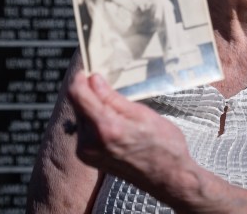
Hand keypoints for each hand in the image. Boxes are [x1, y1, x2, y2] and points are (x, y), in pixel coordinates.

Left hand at [67, 72, 197, 203]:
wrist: (169, 177)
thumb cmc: (164, 146)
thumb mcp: (142, 114)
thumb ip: (113, 97)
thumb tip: (93, 80)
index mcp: (106, 128)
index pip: (78, 95)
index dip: (81, 78)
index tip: (90, 69)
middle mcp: (91, 143)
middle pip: (79, 105)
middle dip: (92, 93)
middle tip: (112, 89)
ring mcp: (87, 153)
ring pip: (82, 117)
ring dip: (95, 108)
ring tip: (120, 111)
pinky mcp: (88, 158)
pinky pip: (86, 130)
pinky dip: (96, 121)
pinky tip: (115, 123)